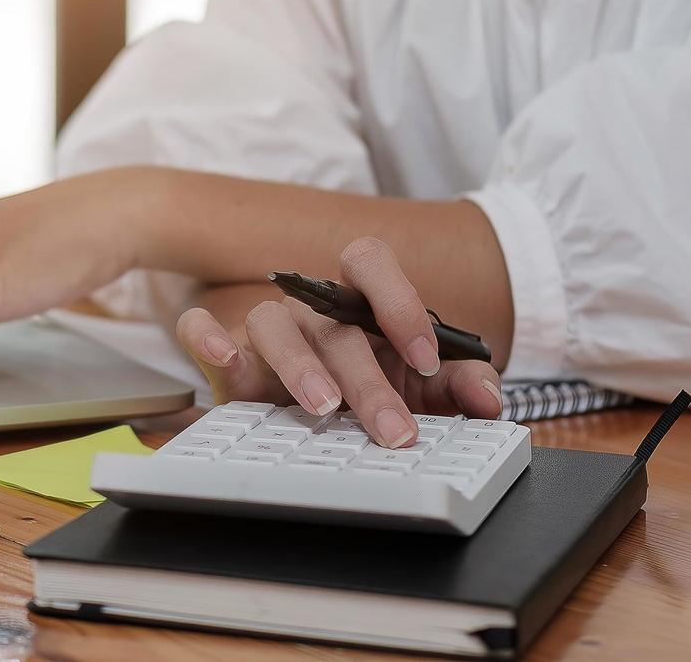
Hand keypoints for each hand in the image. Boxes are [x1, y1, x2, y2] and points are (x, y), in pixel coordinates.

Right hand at [174, 237, 502, 446]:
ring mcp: (267, 330)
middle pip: (332, 319)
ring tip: (323, 409)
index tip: (427, 359)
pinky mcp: (228, 359)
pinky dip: (207, 337)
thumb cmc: (374, 389)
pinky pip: (200, 327)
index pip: (369, 261)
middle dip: (368, 378)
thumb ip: (461, 385)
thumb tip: (489, 396)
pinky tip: (226, 360)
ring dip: (299, 365)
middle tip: (394, 429)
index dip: (398, 301)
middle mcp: (311, 309)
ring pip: (271, 322)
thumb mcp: (424, 391)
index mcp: (358, 301)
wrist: (324, 417)